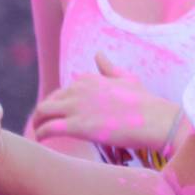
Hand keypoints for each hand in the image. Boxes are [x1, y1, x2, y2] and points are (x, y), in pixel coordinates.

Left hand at [31, 54, 174, 150]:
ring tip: (40, 134)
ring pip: (42, 112)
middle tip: (46, 127)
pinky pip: (47, 129)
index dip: (60, 104)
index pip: (63, 91)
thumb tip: (99, 54)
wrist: (157, 120)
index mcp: (89, 79)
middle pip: (49, 101)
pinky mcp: (77, 126)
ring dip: (37, 124)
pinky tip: (42, 141)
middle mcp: (79, 89)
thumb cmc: (147, 103)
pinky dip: (40, 134)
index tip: (61, 116)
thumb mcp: (127, 78)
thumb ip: (109, 68)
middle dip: (45, 114)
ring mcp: (76, 107)